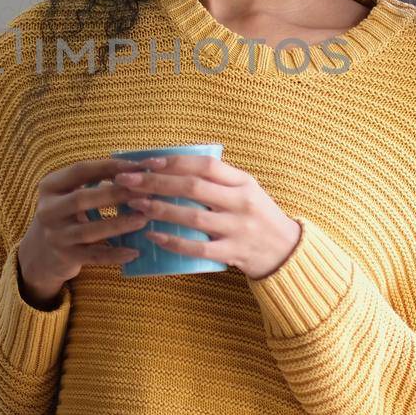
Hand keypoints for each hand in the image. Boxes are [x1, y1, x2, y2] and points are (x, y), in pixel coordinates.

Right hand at [17, 157, 164, 305]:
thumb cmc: (68, 213)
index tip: (138, 166)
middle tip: (145, 192)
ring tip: (143, 219)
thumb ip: (96, 179)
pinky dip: (114, 254)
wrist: (42, 249)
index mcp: (50, 186)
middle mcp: (48, 210)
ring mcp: (55, 235)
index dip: (109, 167)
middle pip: (82, 199)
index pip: (80, 170)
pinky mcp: (65, 257)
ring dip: (118, 224)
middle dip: (116, 194)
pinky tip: (134, 252)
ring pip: (89, 230)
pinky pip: (93, 256)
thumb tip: (138, 167)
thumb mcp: (71, 191)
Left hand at [113, 155, 301, 280]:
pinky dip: (174, 242)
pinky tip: (153, 236)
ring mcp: (238, 229)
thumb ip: (219, 178)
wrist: (287, 251)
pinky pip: (198, 248)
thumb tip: (174, 163)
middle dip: (156, 182)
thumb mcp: (247, 189)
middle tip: (128, 181)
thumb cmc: (258, 215)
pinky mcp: (233, 253)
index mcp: (243, 182)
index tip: (146, 161)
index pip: (204, 165)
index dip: (173, 162)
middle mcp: (241, 202)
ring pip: (193, 217)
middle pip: (193, 188)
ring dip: (160, 210)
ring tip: (135, 205)